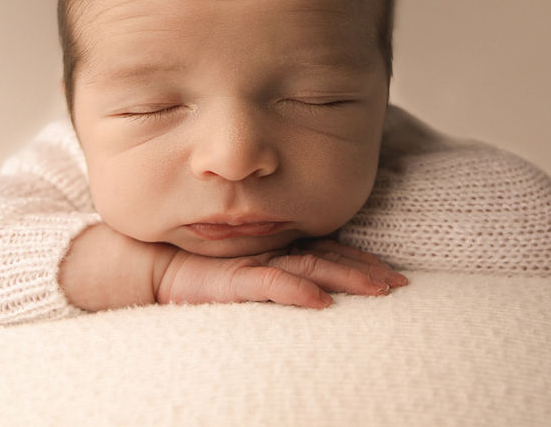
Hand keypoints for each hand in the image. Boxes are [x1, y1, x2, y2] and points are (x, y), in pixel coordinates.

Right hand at [155, 237, 407, 308]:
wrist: (149, 262)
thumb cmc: (196, 269)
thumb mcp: (244, 274)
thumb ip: (274, 277)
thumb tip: (316, 296)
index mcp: (278, 249)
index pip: (330, 252)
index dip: (363, 262)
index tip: (395, 276)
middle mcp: (273, 251)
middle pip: (331, 257)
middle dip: (367, 270)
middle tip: (401, 284)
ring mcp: (256, 261)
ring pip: (312, 266)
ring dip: (347, 278)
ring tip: (378, 291)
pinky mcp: (234, 277)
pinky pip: (270, 284)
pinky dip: (296, 290)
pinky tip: (320, 301)